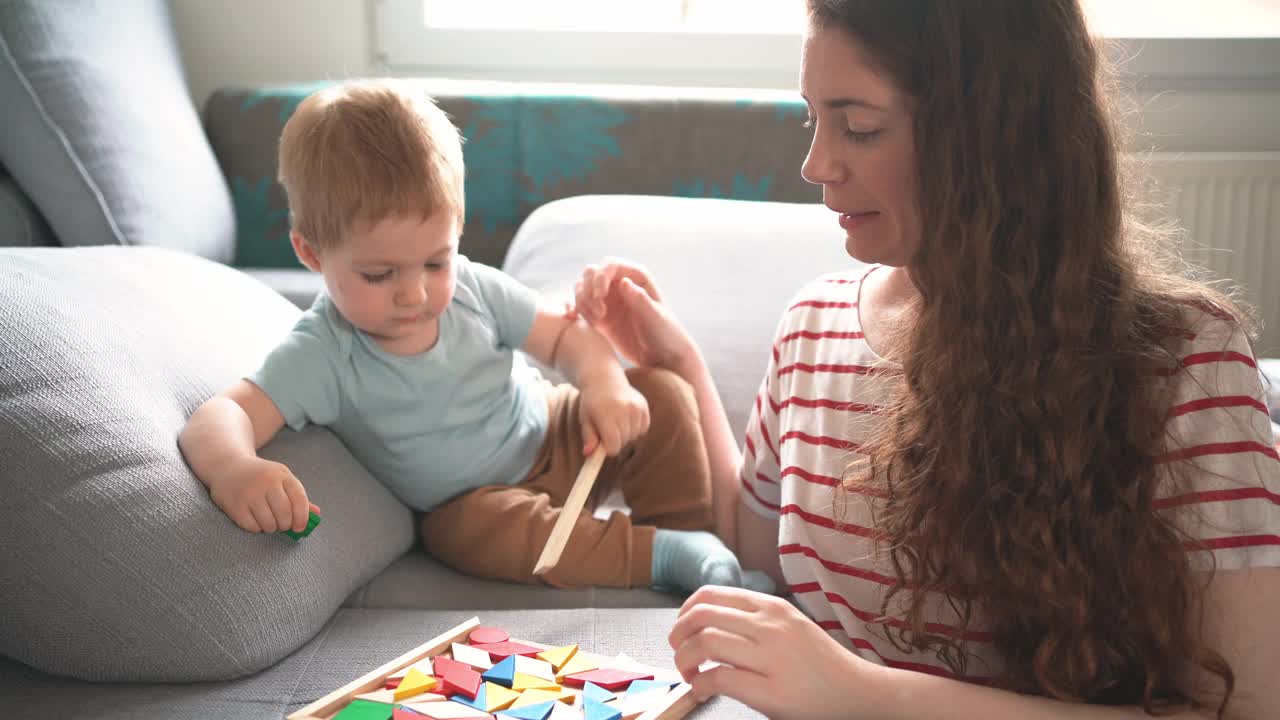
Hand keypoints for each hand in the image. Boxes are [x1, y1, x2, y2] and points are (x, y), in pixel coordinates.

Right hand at [207, 456, 320, 533]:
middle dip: (286, 525)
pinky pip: (252, 527)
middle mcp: (266, 482)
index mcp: (282, 474)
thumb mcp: (281, 480)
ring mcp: (249, 493)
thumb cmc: (261, 477)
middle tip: (282, 525)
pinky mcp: (235, 505)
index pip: (299, 500)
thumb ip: (298, 497)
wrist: (228, 467)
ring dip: (271, 528)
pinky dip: (256, 528)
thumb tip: (316, 514)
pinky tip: (254, 520)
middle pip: (285, 514)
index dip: (303, 517)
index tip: (299, 527)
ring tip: (268, 521)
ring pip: (269, 523)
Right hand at [574, 260, 695, 371]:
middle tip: (599, 314)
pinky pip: (580, 306)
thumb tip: (623, 282)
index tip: (600, 295)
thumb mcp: (654, 318)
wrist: (662, 358)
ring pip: (582, 289)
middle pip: (591, 273)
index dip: (600, 276)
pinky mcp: (599, 316)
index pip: (610, 265)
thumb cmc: (665, 334)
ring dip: (583, 302)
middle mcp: (619, 284)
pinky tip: (578, 321)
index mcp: (636, 277)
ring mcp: (608, 299)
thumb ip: (639, 300)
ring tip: (597, 321)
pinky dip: (576, 311)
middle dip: (589, 290)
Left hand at [578, 377, 649, 456]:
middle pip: (624, 442)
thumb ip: (589, 438)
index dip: (607, 448)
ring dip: (626, 435)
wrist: (603, 380)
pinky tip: (626, 418)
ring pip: (634, 436)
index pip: (613, 446)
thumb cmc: (591, 402)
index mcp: (605, 415)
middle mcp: (622, 410)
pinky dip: (635, 428)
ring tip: (616, 422)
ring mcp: (635, 407)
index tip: (603, 442)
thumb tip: (588, 454)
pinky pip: (643, 429)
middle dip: (615, 441)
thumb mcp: (586, 420)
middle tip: (607, 429)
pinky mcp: (643, 406)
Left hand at [669, 586, 883, 719]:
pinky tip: (702, 689)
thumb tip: (708, 621)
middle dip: (678, 634)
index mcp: (771, 607)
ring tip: (689, 672)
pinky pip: (719, 679)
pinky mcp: (772, 691)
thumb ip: (755, 619)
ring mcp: (771, 657)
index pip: (711, 594)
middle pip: (702, 616)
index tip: (681, 628)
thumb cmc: (820, 663)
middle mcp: (770, 626)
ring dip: (684, 659)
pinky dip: (700, 684)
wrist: (858, 691)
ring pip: (705, 642)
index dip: (684, 611)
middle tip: (677, 652)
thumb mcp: (789, 625)